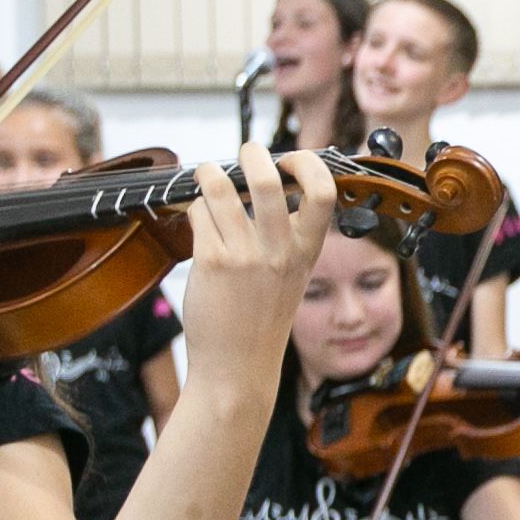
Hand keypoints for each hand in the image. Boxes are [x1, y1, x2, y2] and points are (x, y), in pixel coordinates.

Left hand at [174, 147, 336, 386]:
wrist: (238, 367)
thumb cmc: (261, 319)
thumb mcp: (290, 275)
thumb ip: (284, 234)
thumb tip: (263, 182)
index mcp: (306, 251)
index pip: (323, 192)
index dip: (308, 164)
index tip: (291, 160)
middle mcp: (278, 251)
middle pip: (268, 181)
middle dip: (253, 154)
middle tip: (246, 152)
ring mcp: (244, 257)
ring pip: (223, 189)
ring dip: (211, 173)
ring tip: (208, 175)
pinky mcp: (212, 263)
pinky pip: (200, 214)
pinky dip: (196, 208)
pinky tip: (198, 217)